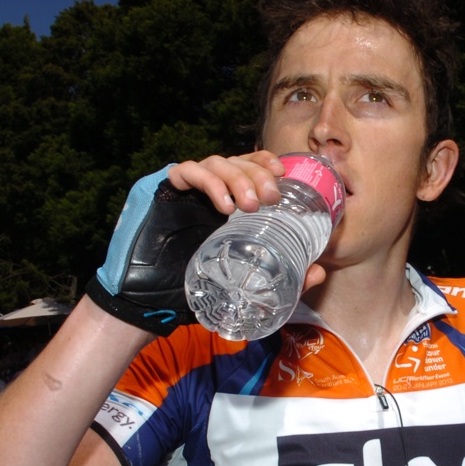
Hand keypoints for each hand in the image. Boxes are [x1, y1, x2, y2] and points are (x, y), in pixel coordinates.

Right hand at [87, 154, 282, 334]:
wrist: (146, 303)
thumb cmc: (192, 290)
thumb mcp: (245, 282)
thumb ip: (283, 277)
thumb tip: (318, 271)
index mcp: (225, 203)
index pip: (248, 167)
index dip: (265, 162)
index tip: (283, 174)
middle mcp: (206, 192)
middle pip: (235, 161)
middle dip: (256, 174)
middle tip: (271, 198)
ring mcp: (183, 190)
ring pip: (215, 162)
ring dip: (237, 178)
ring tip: (251, 206)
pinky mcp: (161, 192)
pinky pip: (186, 171)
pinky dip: (209, 184)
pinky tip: (224, 206)